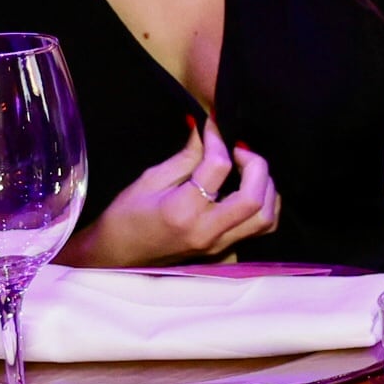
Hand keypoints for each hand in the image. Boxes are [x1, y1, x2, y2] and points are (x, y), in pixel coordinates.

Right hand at [60, 118, 280, 265]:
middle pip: (255, 198)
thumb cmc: (125, 218)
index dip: (219, 140)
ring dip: (266, 187)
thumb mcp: (149, 180)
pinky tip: (251, 188)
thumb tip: (205, 130)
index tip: (213, 125)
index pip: (218, 168)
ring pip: (266, 218)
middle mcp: (206, 231)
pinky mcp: (225, 250)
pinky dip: (266, 205)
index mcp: (182, 211)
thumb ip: (185, 157)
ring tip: (247, 168)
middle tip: (238, 149)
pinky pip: (260, 228)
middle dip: (256, 165)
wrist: (116, 257)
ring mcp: (219, 245)